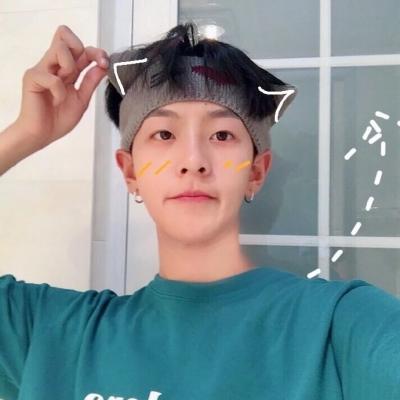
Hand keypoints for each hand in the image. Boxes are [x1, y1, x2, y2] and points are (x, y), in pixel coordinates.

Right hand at [13, 24, 108, 149]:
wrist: (43, 135)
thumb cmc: (59, 118)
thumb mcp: (82, 99)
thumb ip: (91, 81)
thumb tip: (103, 65)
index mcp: (65, 68)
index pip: (79, 45)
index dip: (95, 51)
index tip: (105, 63)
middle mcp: (53, 64)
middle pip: (65, 35)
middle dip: (82, 51)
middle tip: (82, 72)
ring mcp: (42, 69)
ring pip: (59, 48)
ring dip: (70, 67)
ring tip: (66, 87)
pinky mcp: (32, 78)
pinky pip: (53, 78)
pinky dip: (60, 92)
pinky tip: (56, 101)